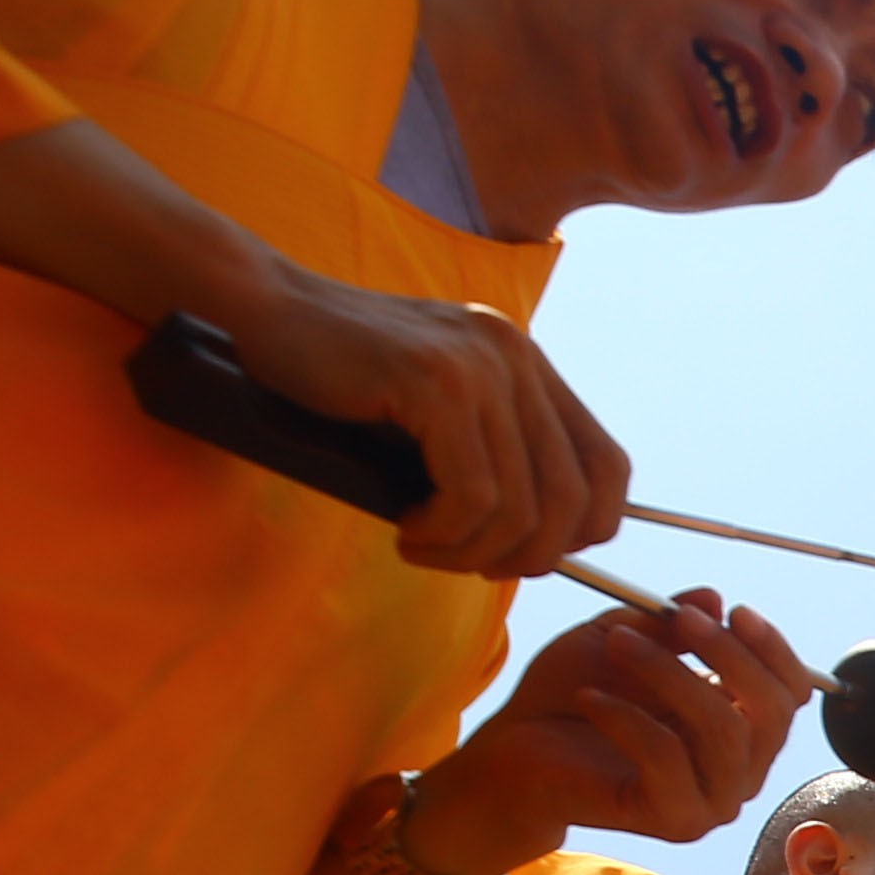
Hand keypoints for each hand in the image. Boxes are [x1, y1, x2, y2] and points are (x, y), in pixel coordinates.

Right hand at [212, 256, 627, 575]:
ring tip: (423, 546)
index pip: (610, 468)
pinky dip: (444, 533)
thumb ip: (494, 457)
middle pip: (576, 500)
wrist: (264, 310)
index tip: (521, 552)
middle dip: (527, 557)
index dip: (583, 531)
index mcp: (527, 365)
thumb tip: (544, 550)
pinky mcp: (435, 383)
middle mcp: (516, 358)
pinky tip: (407, 528)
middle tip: (468, 564)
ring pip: (521, 508)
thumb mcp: (437, 414)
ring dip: (472, 552)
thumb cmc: (341, 379)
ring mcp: (480, 365)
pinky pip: (472, 497)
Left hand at [415, 592, 817, 865]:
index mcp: (740, 732)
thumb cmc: (572, 696)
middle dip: (729, 656)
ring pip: (723, 732)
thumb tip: (713, 599)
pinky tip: (589, 697)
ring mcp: (711, 803)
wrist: (515, 754)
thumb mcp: (621, 638)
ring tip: (617, 644)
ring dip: (669, 675)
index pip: (789, 696)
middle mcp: (738, 773)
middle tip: (681, 620)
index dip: (772, 651)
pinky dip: (626, 717)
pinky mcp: (674, 819)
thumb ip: (669, 624)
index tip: (733, 610)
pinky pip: (669, 758)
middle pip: (769, 714)